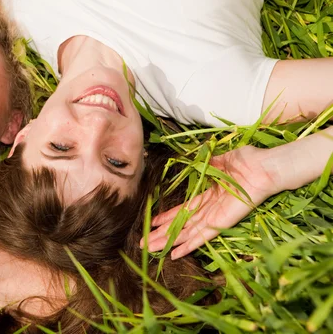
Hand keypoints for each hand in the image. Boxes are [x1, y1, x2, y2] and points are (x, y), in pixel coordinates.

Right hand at [142, 146, 278, 258]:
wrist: (266, 167)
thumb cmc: (249, 161)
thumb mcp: (222, 158)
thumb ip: (207, 162)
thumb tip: (193, 159)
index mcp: (210, 194)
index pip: (184, 209)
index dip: (167, 217)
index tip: (153, 223)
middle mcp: (211, 209)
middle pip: (181, 225)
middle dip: (162, 234)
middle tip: (144, 242)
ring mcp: (216, 217)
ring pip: (187, 232)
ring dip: (169, 241)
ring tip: (151, 249)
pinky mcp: (223, 222)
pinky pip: (203, 236)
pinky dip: (189, 245)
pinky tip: (176, 253)